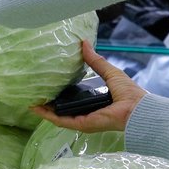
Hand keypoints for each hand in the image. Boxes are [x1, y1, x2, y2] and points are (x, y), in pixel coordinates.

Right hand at [30, 41, 146, 133]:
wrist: (136, 108)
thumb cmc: (128, 92)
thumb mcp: (109, 72)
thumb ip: (96, 61)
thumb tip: (84, 44)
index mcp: (94, 101)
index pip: (73, 99)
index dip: (60, 93)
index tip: (49, 85)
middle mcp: (86, 113)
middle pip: (63, 109)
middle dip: (49, 103)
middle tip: (36, 93)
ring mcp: (83, 120)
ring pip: (58, 117)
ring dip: (44, 111)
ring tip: (31, 102)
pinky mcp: (81, 124)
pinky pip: (61, 121)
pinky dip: (49, 116)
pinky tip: (37, 109)